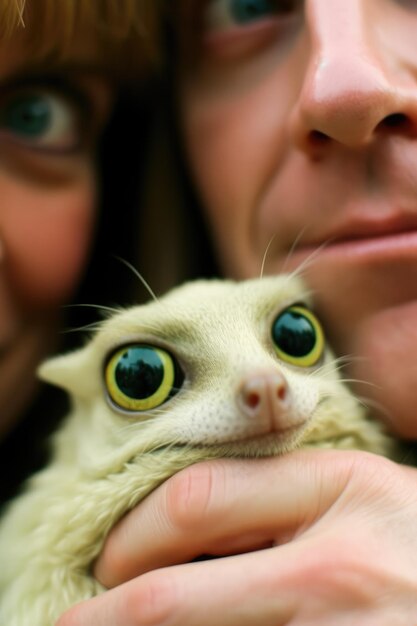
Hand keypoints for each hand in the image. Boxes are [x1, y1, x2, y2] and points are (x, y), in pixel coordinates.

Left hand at [56, 450, 416, 624]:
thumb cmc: (411, 541)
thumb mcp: (355, 494)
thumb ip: (275, 499)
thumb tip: (170, 530)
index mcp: (338, 487)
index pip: (196, 498)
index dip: (132, 534)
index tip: (110, 559)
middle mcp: (337, 565)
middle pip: (172, 597)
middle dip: (107, 614)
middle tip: (80, 620)